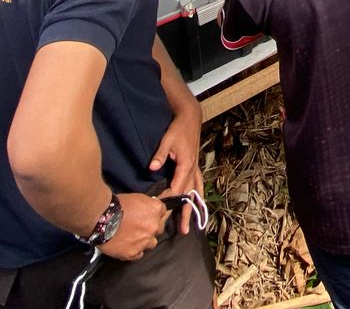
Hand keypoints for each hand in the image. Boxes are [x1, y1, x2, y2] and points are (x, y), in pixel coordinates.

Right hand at [98, 192, 168, 261]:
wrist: (100, 218)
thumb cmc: (117, 205)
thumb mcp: (137, 198)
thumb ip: (147, 205)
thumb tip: (150, 210)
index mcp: (155, 210)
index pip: (163, 211)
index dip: (155, 214)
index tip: (148, 215)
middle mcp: (153, 226)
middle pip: (159, 228)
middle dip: (151, 227)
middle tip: (140, 226)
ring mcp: (144, 241)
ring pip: (151, 243)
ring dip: (145, 240)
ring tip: (133, 238)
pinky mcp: (133, 253)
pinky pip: (139, 254)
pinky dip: (135, 250)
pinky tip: (127, 246)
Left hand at [148, 105, 202, 232]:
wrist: (190, 118)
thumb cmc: (178, 129)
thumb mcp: (167, 140)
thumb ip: (159, 155)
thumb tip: (152, 168)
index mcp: (186, 166)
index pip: (176, 188)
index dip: (168, 200)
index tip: (159, 211)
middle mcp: (192, 170)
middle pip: (188, 196)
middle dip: (185, 213)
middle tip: (183, 231)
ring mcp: (195, 169)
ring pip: (195, 193)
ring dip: (193, 209)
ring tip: (192, 225)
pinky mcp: (194, 166)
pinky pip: (198, 185)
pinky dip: (197, 196)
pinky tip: (198, 205)